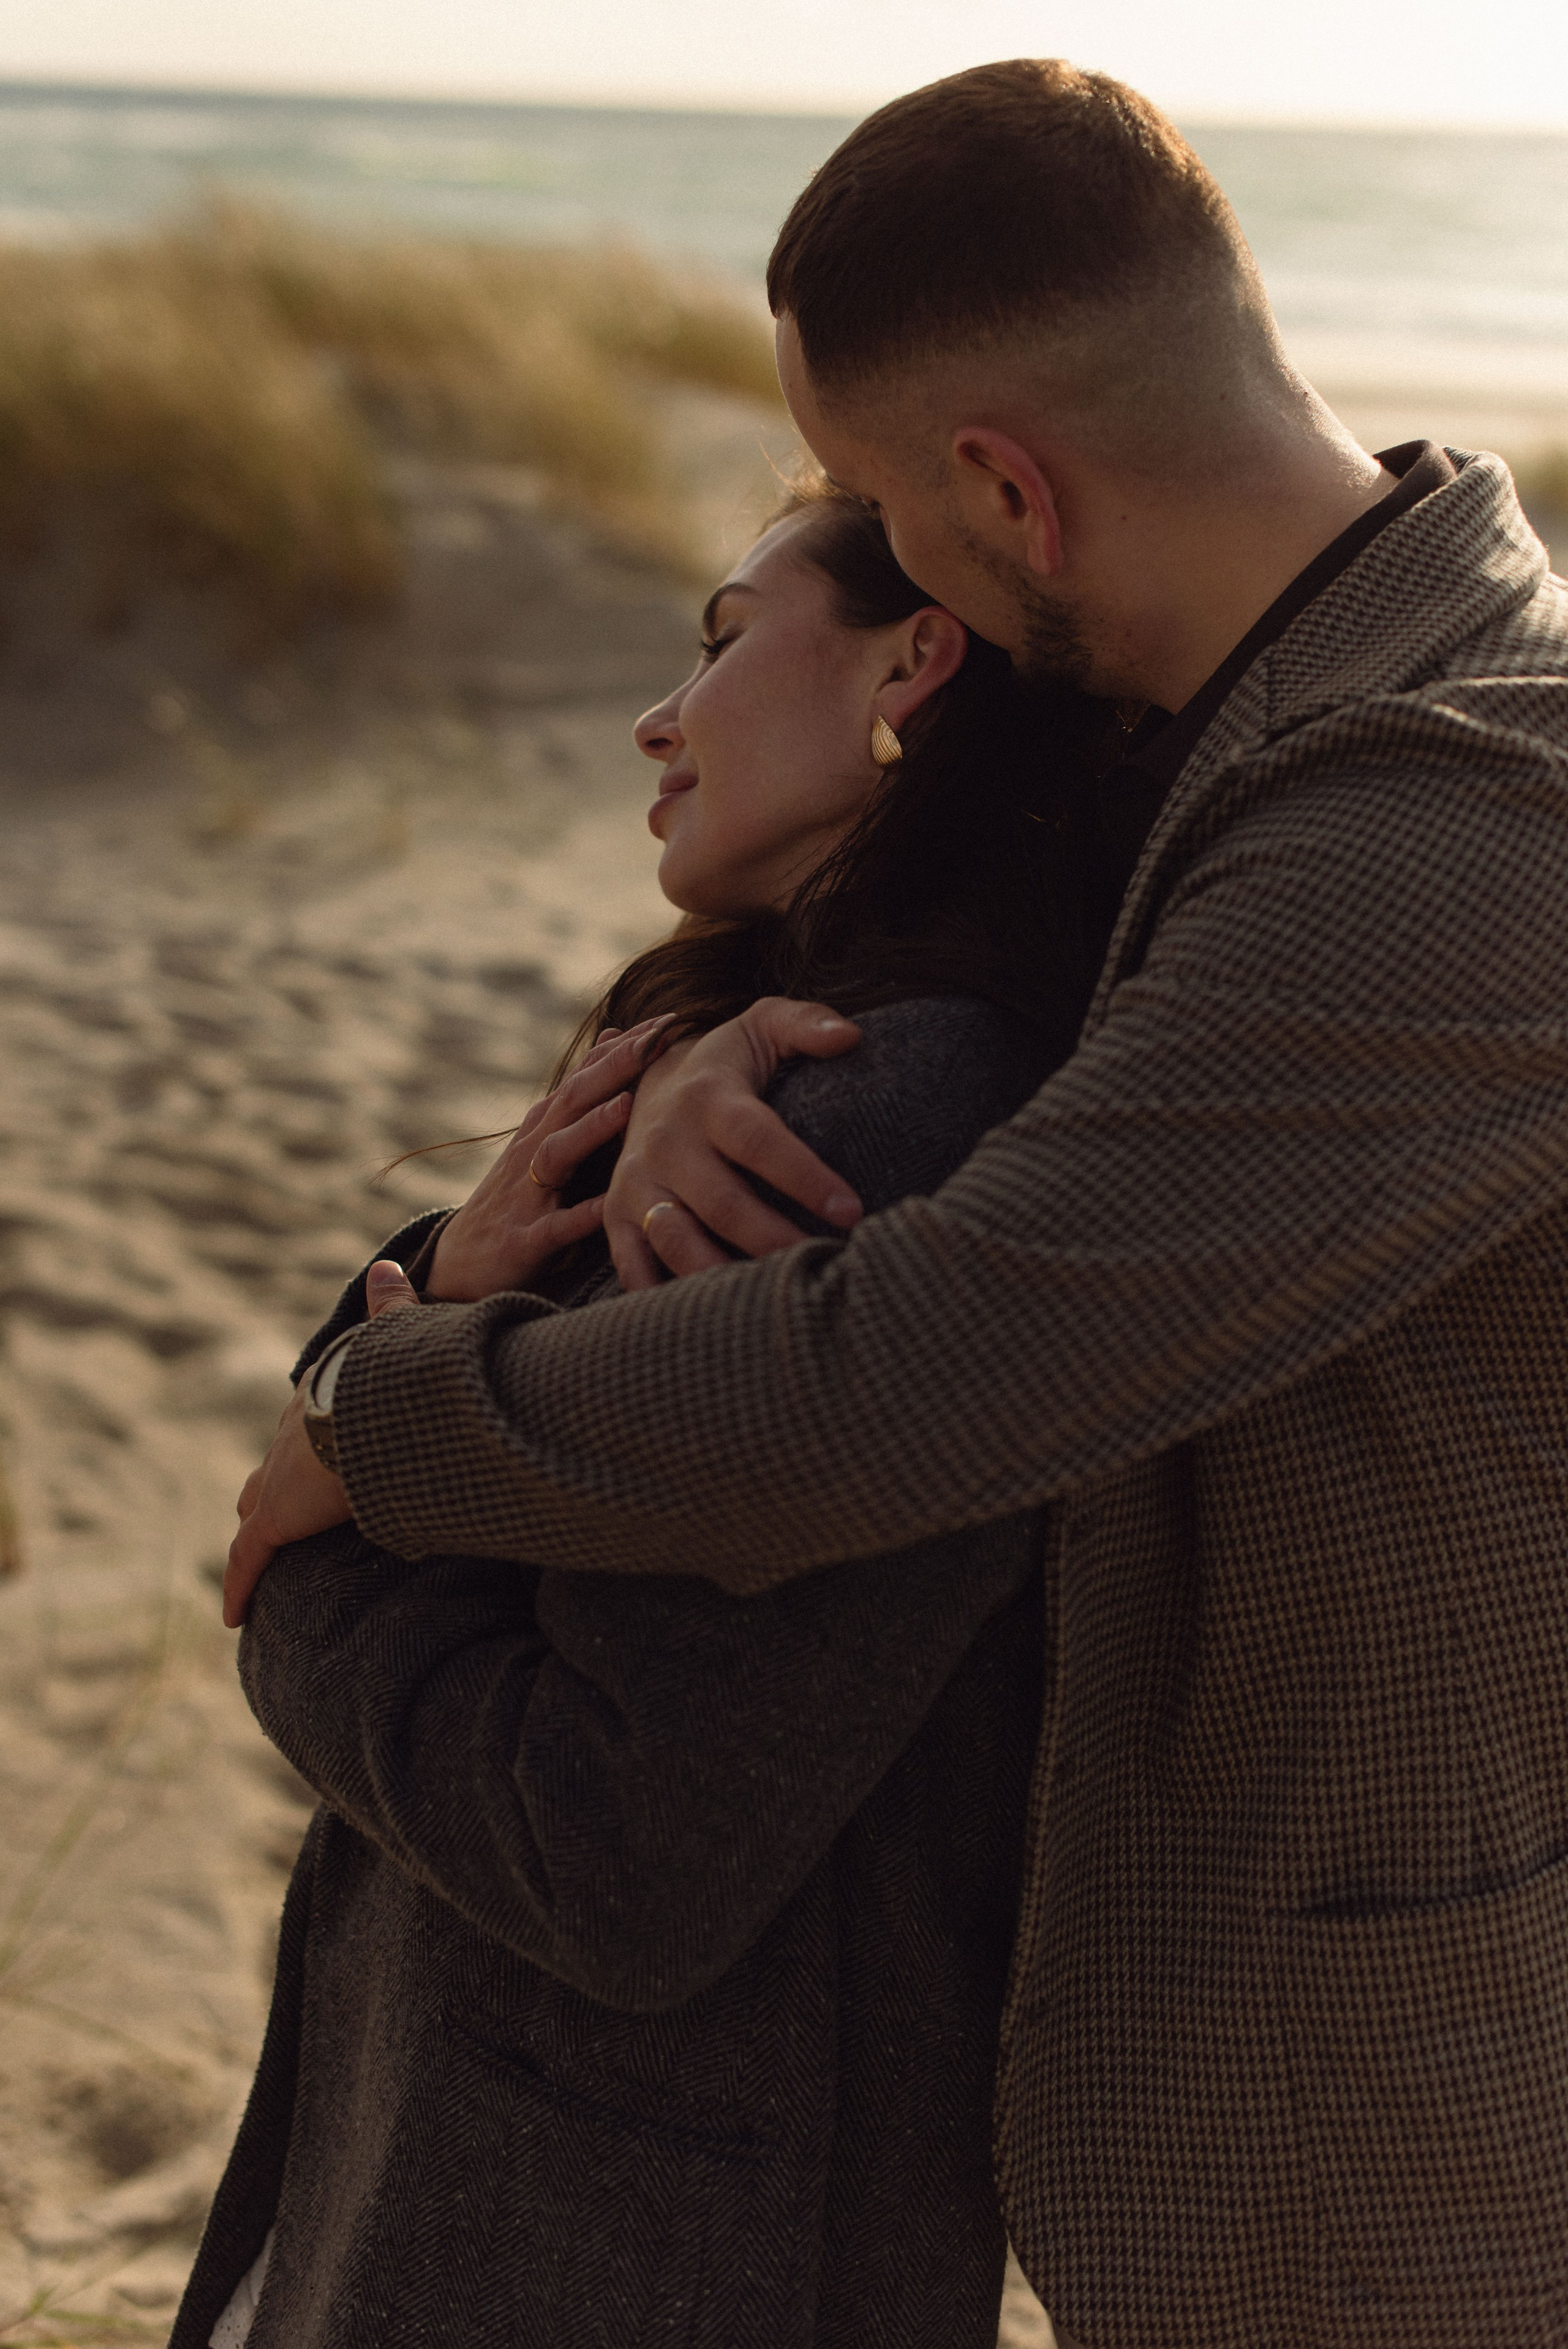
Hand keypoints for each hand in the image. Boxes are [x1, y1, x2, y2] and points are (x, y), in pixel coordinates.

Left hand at [222, 1260, 416, 1628]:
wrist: (377, 1405)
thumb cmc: (398, 1372)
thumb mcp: (396, 1337)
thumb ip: (394, 1308)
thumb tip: (387, 1266)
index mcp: (320, 1400)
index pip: (302, 1427)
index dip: (303, 1445)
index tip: (307, 1459)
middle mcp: (288, 1438)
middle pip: (268, 1470)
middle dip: (269, 1491)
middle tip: (272, 1515)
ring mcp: (275, 1481)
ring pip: (252, 1514)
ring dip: (254, 1536)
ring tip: (255, 1562)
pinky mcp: (273, 1519)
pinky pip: (247, 1562)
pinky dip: (239, 1586)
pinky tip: (233, 1614)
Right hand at [428, 1018, 673, 1300]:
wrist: (460, 1266)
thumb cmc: (519, 1201)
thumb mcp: (548, 1142)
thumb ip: (582, 1096)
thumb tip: (614, 1036)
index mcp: (544, 1128)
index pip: (585, 1077)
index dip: (623, 1049)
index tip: (667, 1021)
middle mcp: (533, 1152)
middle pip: (572, 1101)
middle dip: (613, 1069)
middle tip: (655, 1041)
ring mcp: (527, 1195)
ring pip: (558, 1153)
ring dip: (591, 1129)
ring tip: (628, 1106)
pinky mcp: (524, 1241)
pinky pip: (555, 1227)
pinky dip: (580, 1215)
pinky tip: (611, 1205)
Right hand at [604, 999, 863, 1288]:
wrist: (647, 1079)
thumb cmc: (726, 1062)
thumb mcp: (762, 1026)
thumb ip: (806, 1023)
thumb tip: (851, 1036)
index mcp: (708, 1098)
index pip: (760, 1141)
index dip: (805, 1177)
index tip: (852, 1211)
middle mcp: (666, 1143)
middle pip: (723, 1203)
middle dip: (775, 1240)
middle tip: (825, 1267)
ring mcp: (637, 1183)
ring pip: (677, 1241)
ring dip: (723, 1278)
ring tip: (772, 1304)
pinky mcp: (616, 1215)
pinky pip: (632, 1266)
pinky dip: (660, 1299)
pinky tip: (708, 1324)